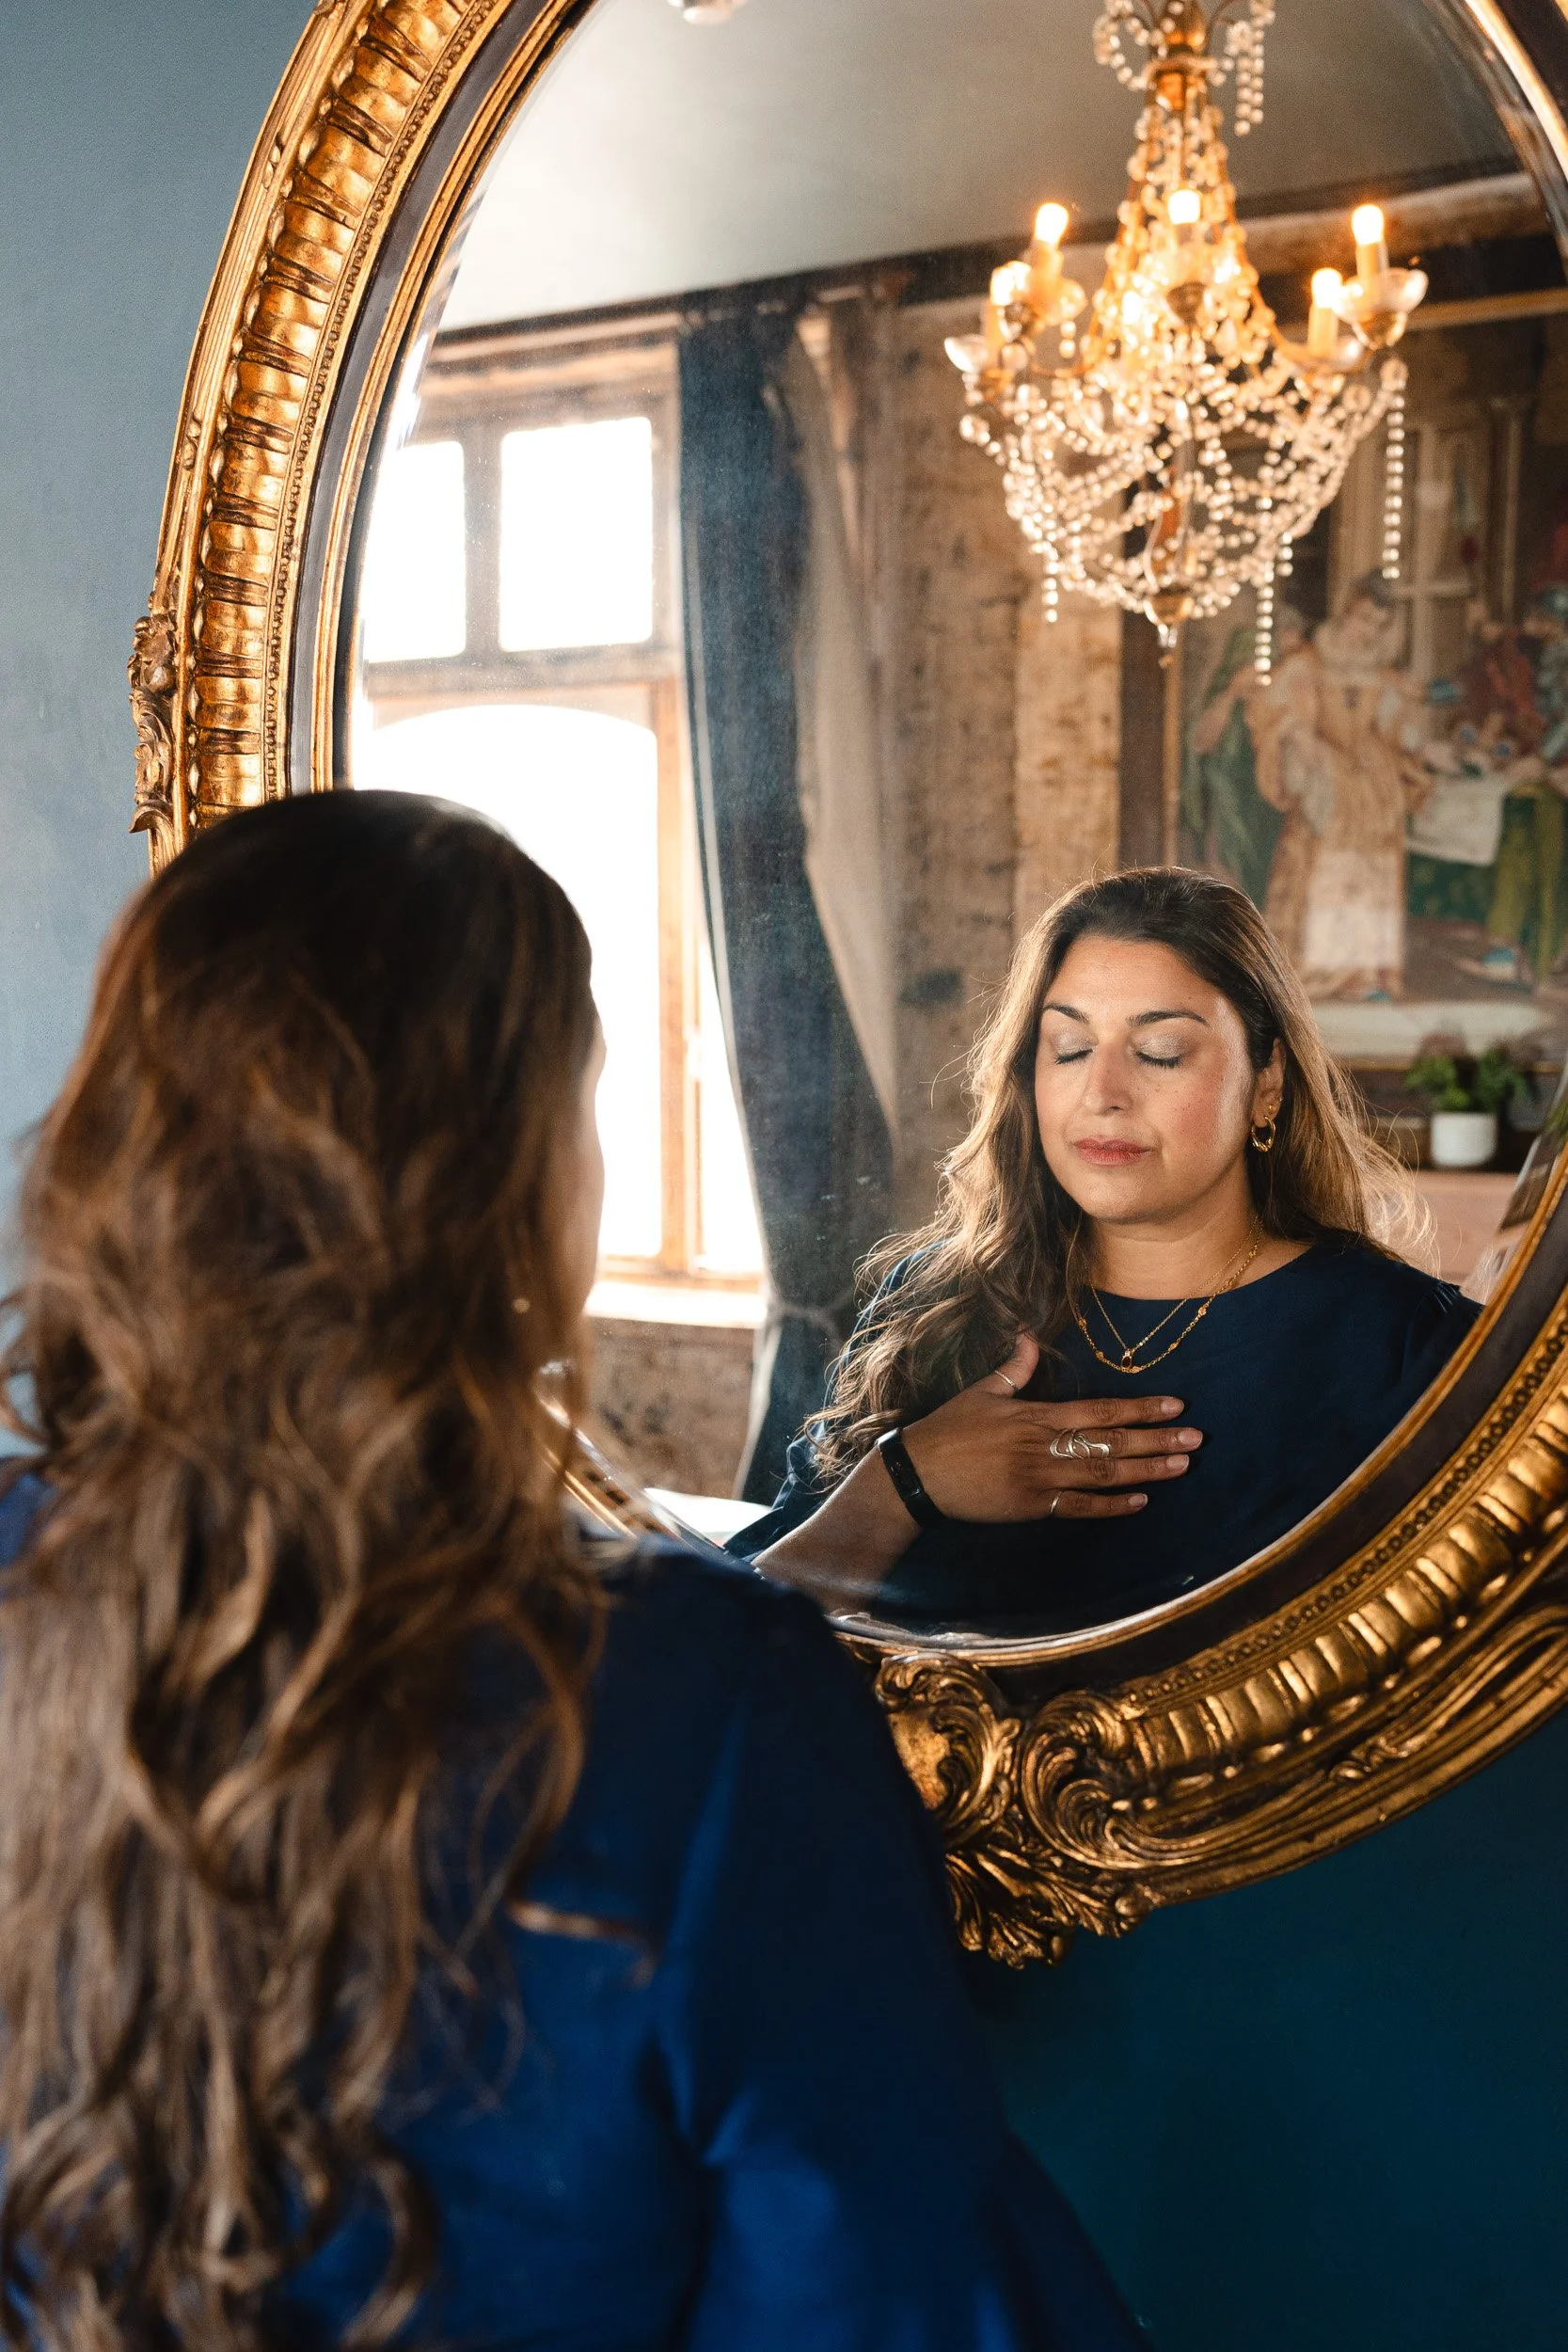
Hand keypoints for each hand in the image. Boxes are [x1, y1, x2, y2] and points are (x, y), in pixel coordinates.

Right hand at [898, 1332, 1201, 1523]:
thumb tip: (1028, 1336)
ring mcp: (1039, 1479)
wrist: (917, 1474)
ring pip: (1102, 1474)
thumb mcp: (980, 1392)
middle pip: (1111, 1442)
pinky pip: (1078, 1508)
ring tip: (1181, 1467)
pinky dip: (1110, 1507)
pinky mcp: (1030, 1508)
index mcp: (1035, 1415)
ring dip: (1145, 1471)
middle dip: (1157, 1440)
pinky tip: (1140, 1502)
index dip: (1139, 1409)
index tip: (1175, 1406)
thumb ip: (1013, 1369)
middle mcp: (1043, 1446)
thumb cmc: (948, 1430)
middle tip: (1196, 1439)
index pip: (1099, 1409)